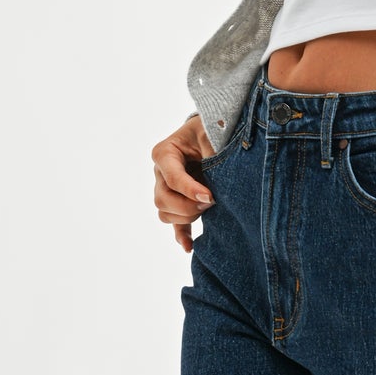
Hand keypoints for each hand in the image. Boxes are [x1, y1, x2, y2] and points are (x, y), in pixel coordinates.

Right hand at [153, 111, 217, 252]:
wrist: (215, 132)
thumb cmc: (212, 129)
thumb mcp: (212, 133)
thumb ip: (211, 153)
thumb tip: (214, 184)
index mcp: (165, 153)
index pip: (172, 177)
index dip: (190, 189)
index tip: (211, 197)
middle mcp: (160, 172)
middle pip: (162, 200)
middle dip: (187, 206)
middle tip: (212, 201)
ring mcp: (166, 188)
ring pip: (165, 213)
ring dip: (187, 216)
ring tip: (209, 209)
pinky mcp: (177, 201)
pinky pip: (173, 223)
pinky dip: (181, 235)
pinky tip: (189, 246)